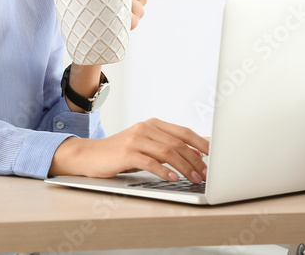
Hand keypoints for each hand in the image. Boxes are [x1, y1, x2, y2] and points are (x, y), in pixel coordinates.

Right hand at [49, 118, 208, 180]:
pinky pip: (149, 161)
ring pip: (166, 152)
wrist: (90, 155)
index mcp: (152, 124)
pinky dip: (163, 170)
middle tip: (205, 174)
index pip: (183, 132)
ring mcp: (135, 139)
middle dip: (195, 160)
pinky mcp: (126, 152)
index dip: (200, 143)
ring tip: (194, 179)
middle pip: (177, 143)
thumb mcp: (145, 146)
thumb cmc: (120, 153)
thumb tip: (195, 156)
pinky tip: (172, 178)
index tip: (214, 156)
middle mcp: (145, 128)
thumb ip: (165, 147)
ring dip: (184, 167)